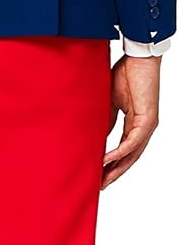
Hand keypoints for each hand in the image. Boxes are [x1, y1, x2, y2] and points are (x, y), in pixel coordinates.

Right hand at [101, 53, 160, 188]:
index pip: (125, 150)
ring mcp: (148, 125)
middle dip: (114, 173)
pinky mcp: (147, 120)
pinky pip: (131, 142)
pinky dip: (118, 153)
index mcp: (136, 124)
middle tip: (99, 186)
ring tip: (101, 180)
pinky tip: (105, 161)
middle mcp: (144, 128)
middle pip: (130, 158)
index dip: (112, 164)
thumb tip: (96, 136)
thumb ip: (106, 120)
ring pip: (132, 154)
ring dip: (116, 169)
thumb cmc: (127, 73)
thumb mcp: (111, 102)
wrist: (139, 58)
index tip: (98, 174)